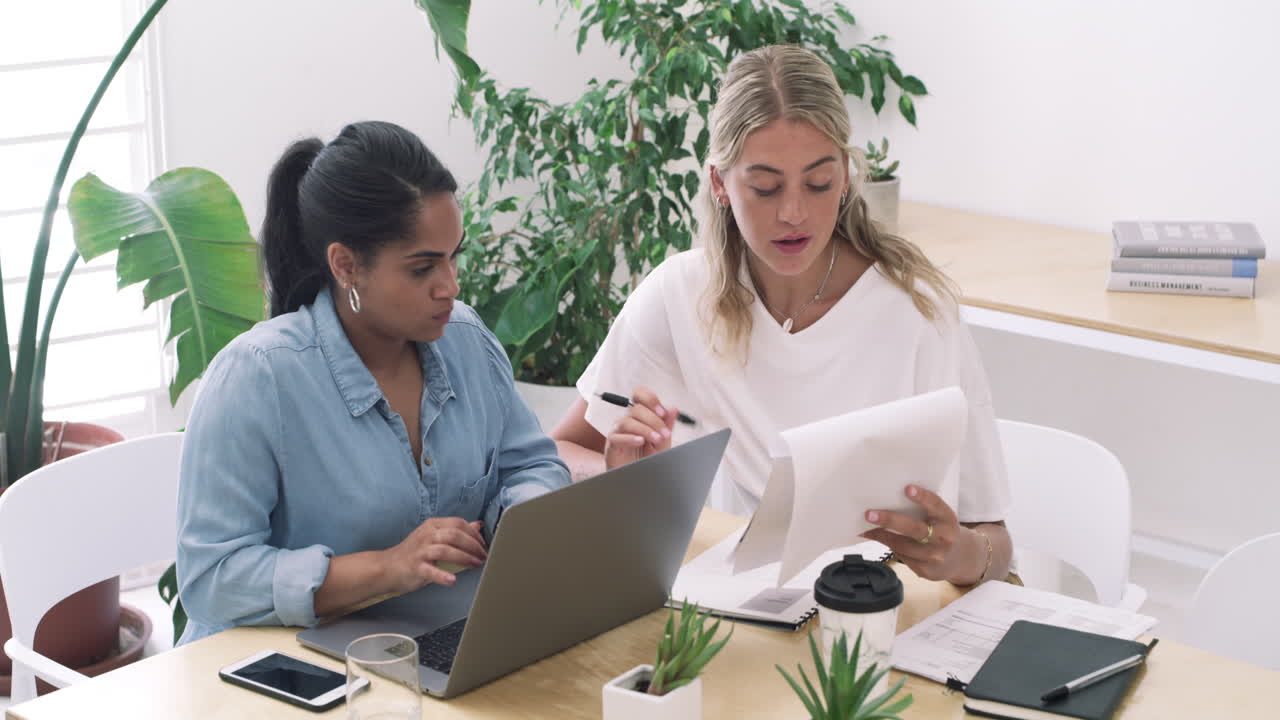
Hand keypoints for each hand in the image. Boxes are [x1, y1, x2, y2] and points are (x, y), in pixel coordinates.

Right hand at [384, 517, 487, 592]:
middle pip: (454, 535)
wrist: (386, 568)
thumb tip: (477, 525)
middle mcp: (426, 535)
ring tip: (476, 565)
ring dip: (464, 558)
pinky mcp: (415, 567)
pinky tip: (452, 580)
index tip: (484, 545)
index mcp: (433, 525)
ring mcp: (420, 551)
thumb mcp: (435, 538)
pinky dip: (442, 576)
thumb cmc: (414, 553)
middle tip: (484, 556)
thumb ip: (456, 531)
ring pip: (445, 550)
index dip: (474, 534)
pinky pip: (430, 571)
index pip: (458, 523)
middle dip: (473, 546)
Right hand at [602, 386, 677, 469]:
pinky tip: (640, 441)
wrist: (638, 478)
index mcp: (639, 416)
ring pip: (627, 422)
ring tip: (656, 440)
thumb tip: (673, 409)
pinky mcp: (612, 445)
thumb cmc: (647, 458)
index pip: (639, 395)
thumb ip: (666, 425)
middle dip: (654, 420)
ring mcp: (618, 432)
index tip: (663, 412)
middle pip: (636, 409)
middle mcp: (628, 420)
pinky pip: (617, 437)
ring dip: (645, 430)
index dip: (650, 399)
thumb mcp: (662, 442)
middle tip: (665, 433)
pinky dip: (630, 438)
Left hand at [861, 485, 978, 583]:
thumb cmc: (941, 529)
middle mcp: (943, 539)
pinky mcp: (925, 570)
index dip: (922, 497)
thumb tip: (888, 498)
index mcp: (948, 520)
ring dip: (881, 535)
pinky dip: (886, 545)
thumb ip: (923, 509)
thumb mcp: (940, 517)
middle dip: (890, 521)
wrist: (960, 558)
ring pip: (902, 545)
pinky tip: (875, 536)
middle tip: (869, 514)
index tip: (907, 488)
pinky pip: (901, 556)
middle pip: (915, 529)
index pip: (936, 506)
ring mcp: (934, 557)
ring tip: (865, 526)